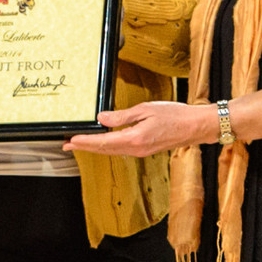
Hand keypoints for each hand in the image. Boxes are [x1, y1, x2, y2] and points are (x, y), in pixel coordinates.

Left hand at [66, 101, 218, 157]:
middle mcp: (135, 149)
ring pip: (112, 151)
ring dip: (95, 147)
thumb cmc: (174, 115)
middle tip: (67, 145)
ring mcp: (140, 151)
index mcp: (134, 139)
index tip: (71, 140)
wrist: (195, 126)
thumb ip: (122, 116)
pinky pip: (121, 150)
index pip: (103, 142)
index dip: (85, 141)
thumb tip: (102, 118)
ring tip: (80, 144)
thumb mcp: (145, 110)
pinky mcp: (144, 149)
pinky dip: (107, 147)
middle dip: (85, 147)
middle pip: (104, 149)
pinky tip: (102, 143)